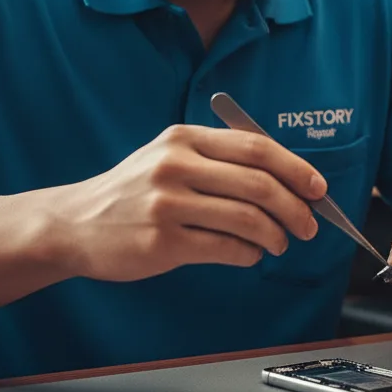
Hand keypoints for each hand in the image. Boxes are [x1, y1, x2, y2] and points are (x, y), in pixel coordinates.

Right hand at [55, 125, 325, 281]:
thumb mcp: (169, 156)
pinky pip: (224, 248)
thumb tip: (285, 180)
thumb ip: (219, 160)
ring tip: (279, 243)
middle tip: (308, 224)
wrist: (74, 223)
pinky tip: (249, 254)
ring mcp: (167, 203)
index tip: (317, 187)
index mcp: (185, 138)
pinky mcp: (161, 241)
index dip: (295, 168)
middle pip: (258, 183)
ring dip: (275, 235)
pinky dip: (248, 253)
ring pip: (246, 218)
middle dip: (294, 207)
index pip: (256, 147)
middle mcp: (176, 164)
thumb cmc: (132, 191)